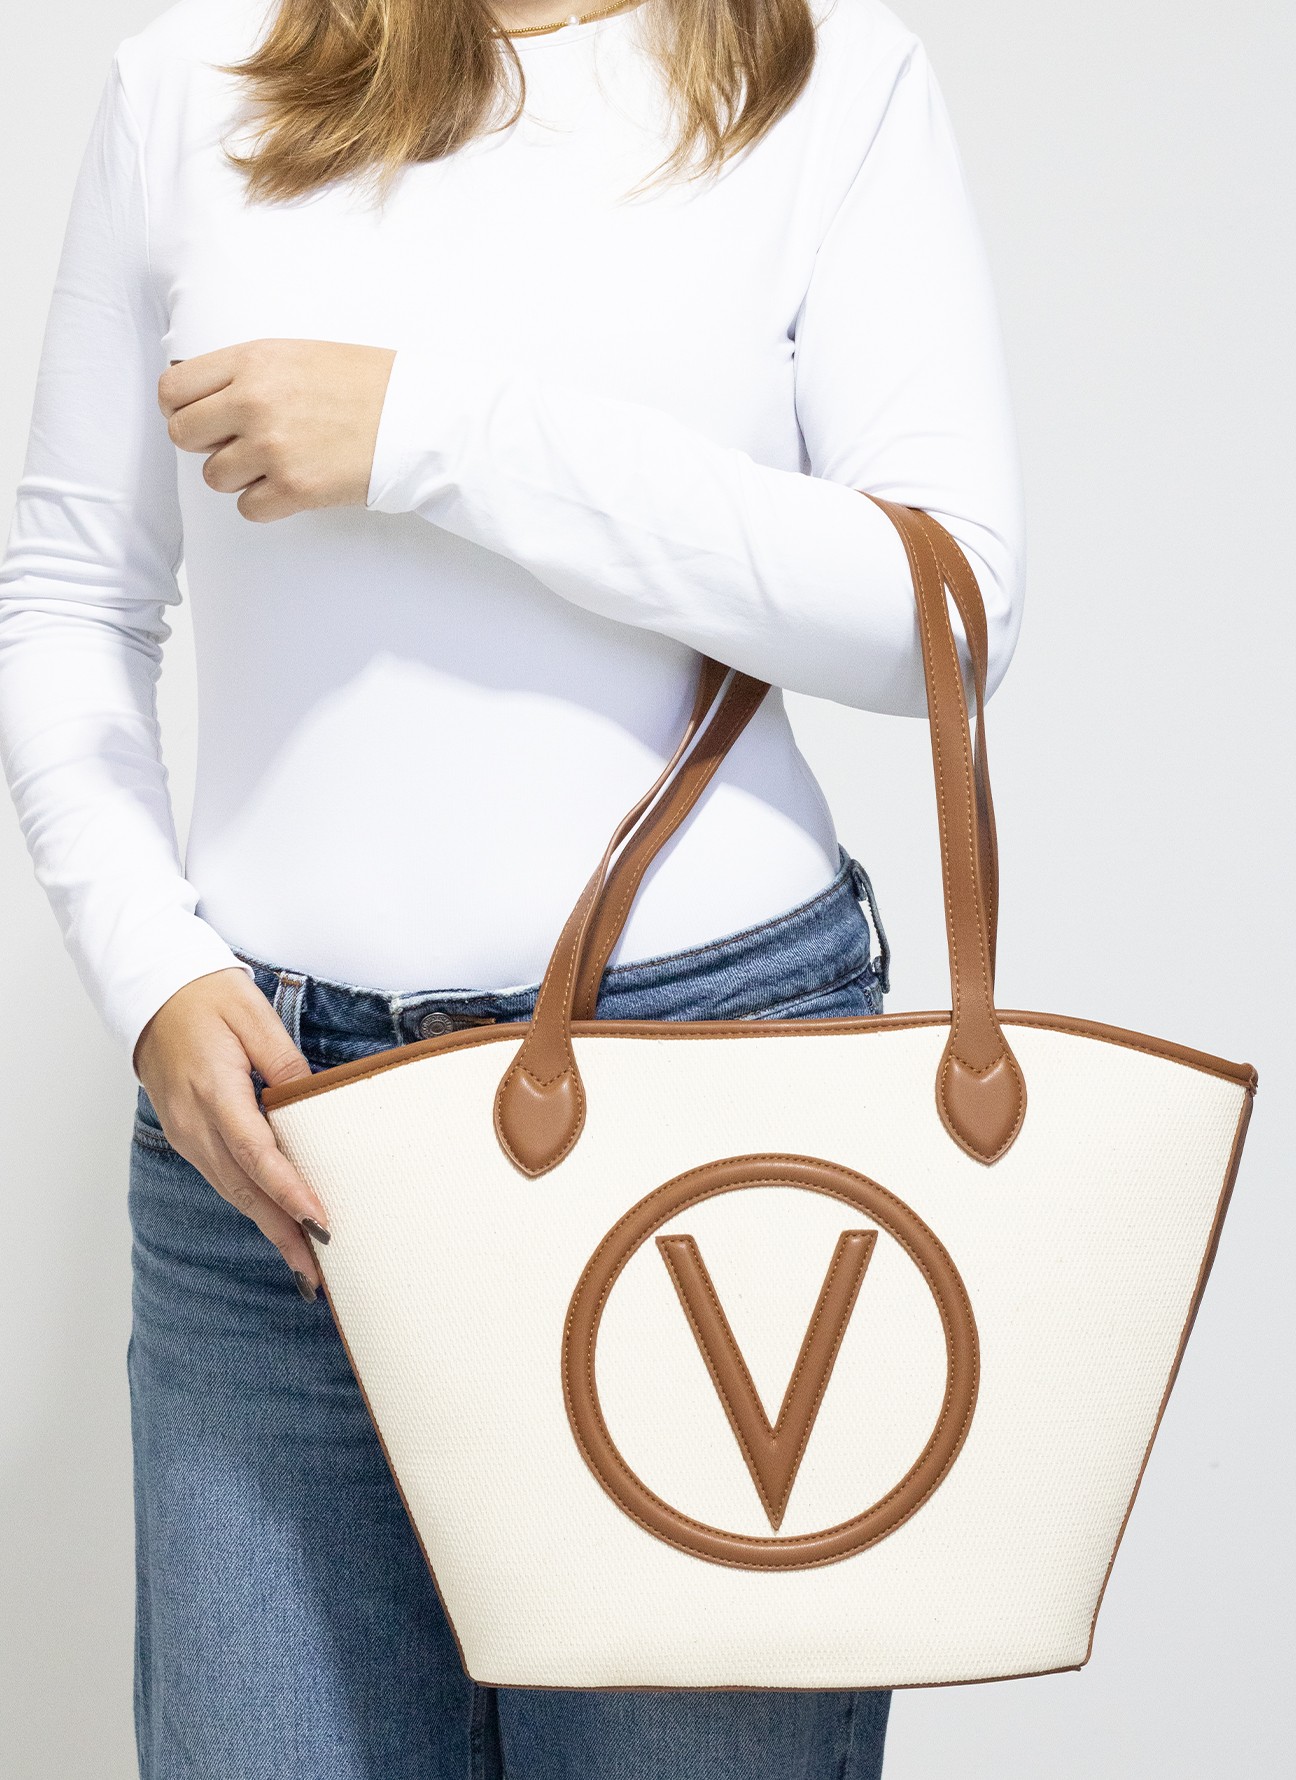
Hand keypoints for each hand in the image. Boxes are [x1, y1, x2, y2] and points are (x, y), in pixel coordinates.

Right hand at [133, 967, 329, 1294]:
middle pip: (245, 1189)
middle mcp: (196, 1123)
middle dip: (283, 1233)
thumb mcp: (253, 1016)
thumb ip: (284, 1060)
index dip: (290, 1191)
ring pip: (233, 1192)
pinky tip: (277, 1223)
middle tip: (319, 1273)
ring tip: (305, 1263)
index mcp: (214, 1091)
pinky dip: (252, 1206)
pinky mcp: (189, 1135)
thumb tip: (313, 1098)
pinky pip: (224, 1179)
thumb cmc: (204, 997)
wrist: (152, 993)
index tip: (321, 1221)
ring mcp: (188, 1134)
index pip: (257, 1153)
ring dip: (269, 1227)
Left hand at [159, 339, 395, 522]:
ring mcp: (273, 448)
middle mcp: (255, 402)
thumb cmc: (364, 384)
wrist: (418, 417)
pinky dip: (265, 503)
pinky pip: (248, 508)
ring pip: (214, 477)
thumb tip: (202, 398)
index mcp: (252, 361)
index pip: (174, 389)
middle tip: (236, 444)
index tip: (200, 417)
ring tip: (275, 463)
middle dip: (205, 444)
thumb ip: (246, 372)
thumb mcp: (296, 354)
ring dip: (238, 476)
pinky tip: (291, 485)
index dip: (181, 408)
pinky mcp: (295, 488)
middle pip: (183, 435)